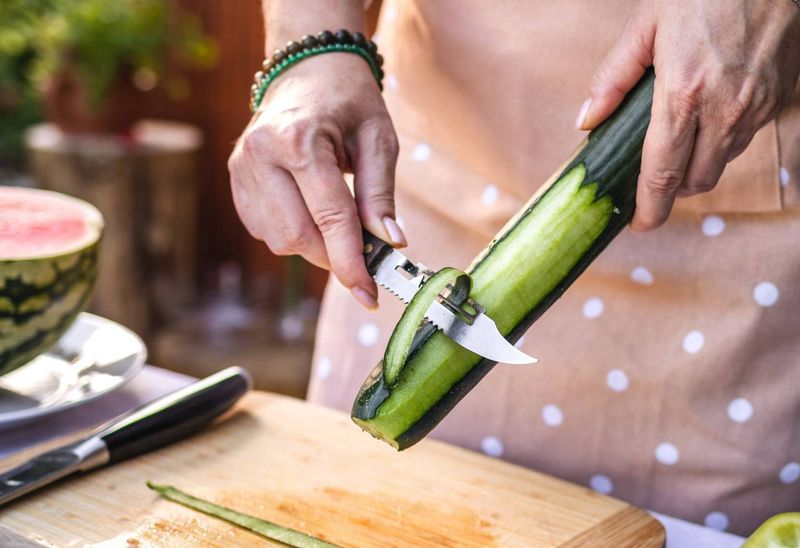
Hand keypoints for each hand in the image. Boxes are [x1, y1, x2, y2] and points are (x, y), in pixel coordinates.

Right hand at [228, 54, 404, 309]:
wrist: (307, 69)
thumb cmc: (348, 101)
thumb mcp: (378, 138)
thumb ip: (380, 194)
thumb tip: (390, 244)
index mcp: (300, 139)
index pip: (329, 217)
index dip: (351, 262)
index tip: (369, 296)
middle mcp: (261, 155)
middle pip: (298, 236)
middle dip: (334, 255)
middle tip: (363, 251)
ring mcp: (241, 168)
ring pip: (279, 240)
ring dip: (314, 245)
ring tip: (336, 217)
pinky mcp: (236, 180)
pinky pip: (265, 230)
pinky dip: (294, 233)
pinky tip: (309, 207)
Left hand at [577, 0, 799, 230]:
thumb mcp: (645, 27)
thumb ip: (612, 79)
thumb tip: (587, 121)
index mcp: (683, 96)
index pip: (662, 174)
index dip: (649, 208)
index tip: (637, 224)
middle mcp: (724, 111)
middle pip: (694, 181)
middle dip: (669, 191)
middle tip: (650, 182)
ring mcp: (755, 109)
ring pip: (720, 165)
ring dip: (695, 168)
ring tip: (676, 147)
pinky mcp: (777, 101)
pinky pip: (743, 141)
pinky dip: (720, 143)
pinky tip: (707, 118)